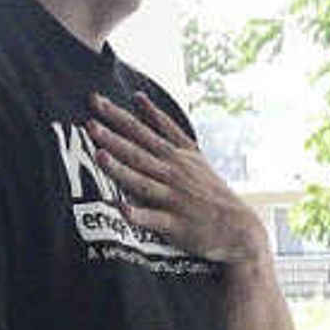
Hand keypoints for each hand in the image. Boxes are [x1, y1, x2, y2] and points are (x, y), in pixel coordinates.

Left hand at [87, 93, 267, 268]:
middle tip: (89, 121)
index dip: (120, 115)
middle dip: (113, 136)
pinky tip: (123, 210)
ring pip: (143, 181)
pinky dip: (139, 215)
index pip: (147, 130)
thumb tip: (140, 100)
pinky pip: (155, 219)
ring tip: (99, 155)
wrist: (240, 228)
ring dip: (121, 169)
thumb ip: (167, 130)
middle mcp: (175, 173)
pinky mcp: (177, 224)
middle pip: (139, 151)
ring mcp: (175, 198)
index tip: (97, 100)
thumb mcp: (195, 156)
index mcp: (179, 156)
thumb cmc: (213, 193)